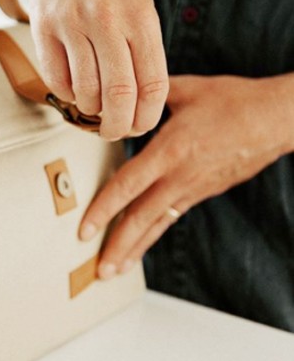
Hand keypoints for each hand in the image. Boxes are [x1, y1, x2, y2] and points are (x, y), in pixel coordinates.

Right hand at [28, 0, 167, 139]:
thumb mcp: (141, 6)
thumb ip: (144, 52)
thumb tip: (142, 104)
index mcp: (140, 17)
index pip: (153, 83)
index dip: (148, 116)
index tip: (140, 127)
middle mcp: (108, 20)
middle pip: (119, 94)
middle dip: (118, 126)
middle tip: (114, 132)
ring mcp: (73, 23)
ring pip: (86, 91)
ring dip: (91, 109)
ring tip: (94, 105)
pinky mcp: (44, 28)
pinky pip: (57, 80)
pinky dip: (67, 95)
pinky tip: (74, 88)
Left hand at [79, 73, 293, 278]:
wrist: (276, 119)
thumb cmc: (234, 102)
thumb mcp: (187, 90)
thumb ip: (150, 95)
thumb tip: (123, 93)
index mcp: (170, 150)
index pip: (128, 185)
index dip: (103, 209)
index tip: (85, 229)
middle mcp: (178, 176)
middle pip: (140, 217)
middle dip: (117, 245)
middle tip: (98, 269)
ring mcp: (191, 189)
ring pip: (156, 225)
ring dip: (133, 249)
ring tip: (113, 270)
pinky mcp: (201, 193)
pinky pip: (170, 218)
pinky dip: (152, 235)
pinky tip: (140, 245)